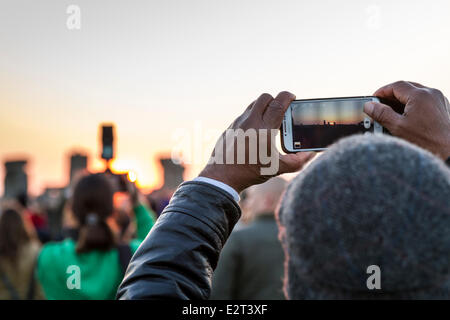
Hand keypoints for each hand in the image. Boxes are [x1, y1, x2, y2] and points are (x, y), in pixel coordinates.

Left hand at [199, 91, 315, 192]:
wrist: (222, 177)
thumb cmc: (250, 172)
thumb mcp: (277, 168)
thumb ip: (297, 161)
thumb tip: (311, 153)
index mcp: (264, 129)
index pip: (278, 103)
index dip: (288, 96)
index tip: (293, 97)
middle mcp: (250, 122)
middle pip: (265, 97)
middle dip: (276, 100)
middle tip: (282, 109)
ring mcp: (238, 123)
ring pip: (253, 104)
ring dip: (264, 107)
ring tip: (269, 119)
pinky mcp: (230, 127)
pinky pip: (244, 114)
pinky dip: (253, 117)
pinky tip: (256, 130)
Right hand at [364, 81, 449, 159]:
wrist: (448, 152)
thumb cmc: (426, 141)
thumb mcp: (398, 127)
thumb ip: (381, 114)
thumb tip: (369, 106)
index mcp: (420, 96)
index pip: (396, 86)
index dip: (382, 91)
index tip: (373, 99)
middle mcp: (431, 94)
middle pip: (406, 87)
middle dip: (391, 95)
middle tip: (379, 105)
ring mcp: (438, 100)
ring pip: (415, 93)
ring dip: (402, 99)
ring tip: (390, 112)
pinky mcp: (442, 107)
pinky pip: (424, 99)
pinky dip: (412, 104)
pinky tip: (405, 116)